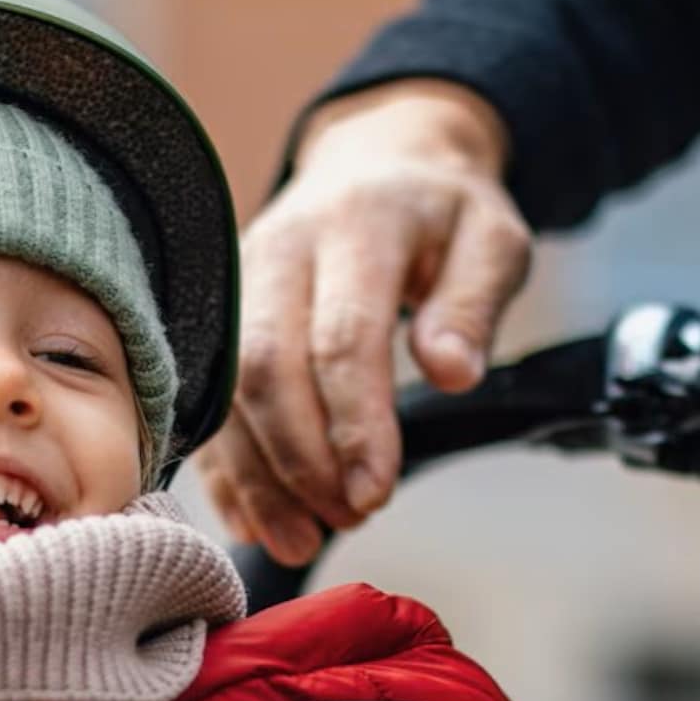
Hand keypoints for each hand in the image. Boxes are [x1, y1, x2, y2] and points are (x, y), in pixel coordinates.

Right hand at [196, 79, 530, 564]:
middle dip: (300, 459)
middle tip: (348, 518)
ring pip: (225, 389)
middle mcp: (278, 248)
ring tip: (299, 538)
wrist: (377, 162)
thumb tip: (452, 373)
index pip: (342, 335)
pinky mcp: (218, 315)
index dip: (355, 423)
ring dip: (257, 475)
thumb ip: (473, 304)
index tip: (376, 493)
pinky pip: (207, 398)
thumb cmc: (440, 213)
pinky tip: (253, 519)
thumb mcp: (492, 239)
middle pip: (265, 366)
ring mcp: (237, 281)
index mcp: (355, 224)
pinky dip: (225, 467)